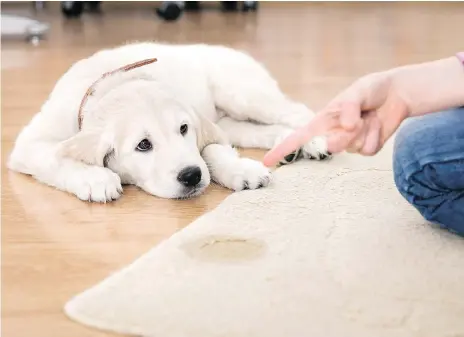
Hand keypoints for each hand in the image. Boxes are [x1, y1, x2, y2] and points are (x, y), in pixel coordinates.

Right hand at [263, 70, 409, 166]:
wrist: (396, 94)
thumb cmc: (371, 89)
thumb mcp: (357, 91)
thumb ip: (348, 107)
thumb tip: (346, 126)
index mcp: (323, 120)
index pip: (298, 137)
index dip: (282, 149)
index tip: (268, 161)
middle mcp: (333, 133)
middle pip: (331, 146)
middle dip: (344, 136)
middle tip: (358, 120)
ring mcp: (349, 143)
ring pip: (351, 148)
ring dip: (364, 131)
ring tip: (370, 116)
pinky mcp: (365, 148)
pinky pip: (368, 150)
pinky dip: (376, 136)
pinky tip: (378, 124)